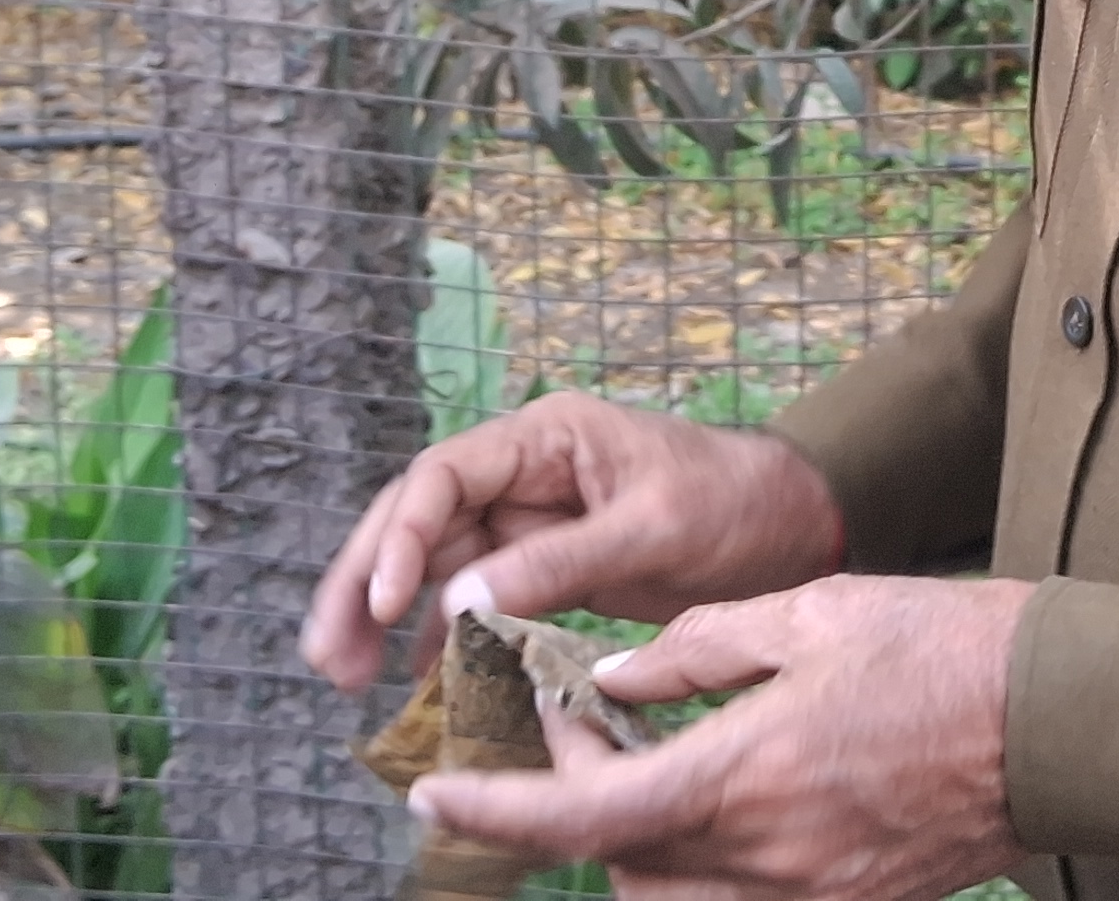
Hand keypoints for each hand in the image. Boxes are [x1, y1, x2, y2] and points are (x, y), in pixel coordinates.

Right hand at [300, 392, 848, 691]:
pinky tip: (414, 680)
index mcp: (545, 437)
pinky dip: (438, 636)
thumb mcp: (652, 530)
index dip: (402, 537)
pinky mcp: (543, 562)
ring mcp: (528, 517)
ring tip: (345, 677)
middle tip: (327, 654)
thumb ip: (558, 564)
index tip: (386, 603)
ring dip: (385, 616)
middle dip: (364, 582)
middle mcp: (522, 471)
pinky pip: (472, 595)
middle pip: (416, 519)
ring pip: (433, 563)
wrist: (791, 523)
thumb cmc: (733, 503)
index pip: (443, 477)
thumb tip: (455, 604)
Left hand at [408, 574, 1031, 900]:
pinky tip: (725, 791)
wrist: (1061, 721)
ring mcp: (808, 894)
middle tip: (586, 713)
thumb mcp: (811, 613)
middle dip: (582, 793)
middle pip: (621, 856)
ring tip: (655, 750)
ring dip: (638, 833)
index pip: (587, 815)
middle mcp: (765, 857)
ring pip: (672, 892)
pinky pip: (739, 900)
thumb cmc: (944, 648)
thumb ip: (697, 649)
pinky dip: (704, 858)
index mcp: (745, 775)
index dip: (500, 809)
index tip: (434, 793)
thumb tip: (611, 678)